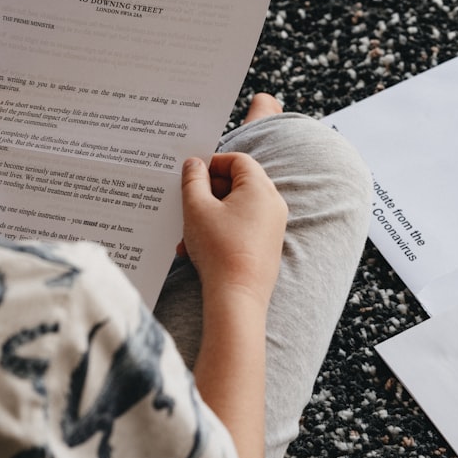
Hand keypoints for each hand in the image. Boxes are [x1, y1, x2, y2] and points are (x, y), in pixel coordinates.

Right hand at [180, 153, 286, 306]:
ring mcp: (272, 225)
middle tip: (185, 203)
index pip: (238, 160)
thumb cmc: (219, 249)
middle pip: (236, 183)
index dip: (212, 162)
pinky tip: (195, 248)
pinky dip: (218, 230)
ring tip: (186, 234)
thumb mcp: (196, 208)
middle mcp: (272, 203)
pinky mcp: (266, 244)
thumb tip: (194, 164)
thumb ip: (193, 180)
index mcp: (260, 188)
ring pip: (234, 208)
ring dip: (207, 215)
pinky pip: (240, 226)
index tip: (191, 173)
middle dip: (206, 193)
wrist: (238, 297)